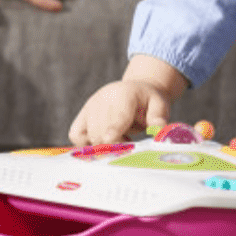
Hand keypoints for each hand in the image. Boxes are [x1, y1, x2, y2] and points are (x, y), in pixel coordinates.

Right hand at [69, 57, 189, 144]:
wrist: (136, 90)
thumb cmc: (148, 101)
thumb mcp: (160, 105)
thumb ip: (158, 117)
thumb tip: (159, 130)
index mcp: (125, 94)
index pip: (117, 116)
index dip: (113, 131)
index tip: (111, 142)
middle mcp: (103, 98)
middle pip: (101, 130)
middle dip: (114, 145)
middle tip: (130, 145)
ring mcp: (90, 106)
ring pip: (89, 135)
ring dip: (104, 145)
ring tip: (121, 138)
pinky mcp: (82, 114)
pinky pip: (76, 134)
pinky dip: (85, 143)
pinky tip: (103, 141)